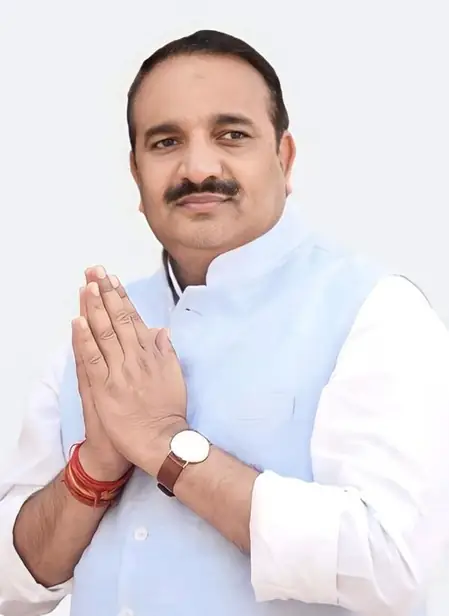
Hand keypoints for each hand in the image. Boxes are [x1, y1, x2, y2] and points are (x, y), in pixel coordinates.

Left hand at [71, 267, 186, 475]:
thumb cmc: (167, 411)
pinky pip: (93, 359)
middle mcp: (135, 358)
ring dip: (94, 308)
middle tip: (95, 271)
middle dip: (106, 293)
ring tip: (86, 286)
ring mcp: (119, 372)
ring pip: (105, 333)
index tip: (112, 279)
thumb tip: (161, 331)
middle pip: (117, 320)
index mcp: (151, 353)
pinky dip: (85, 339)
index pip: (133, 319)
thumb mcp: (174, 377)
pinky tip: (78, 321)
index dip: (121, 297)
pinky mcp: (105, 388)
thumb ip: (166, 353)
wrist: (159, 441)